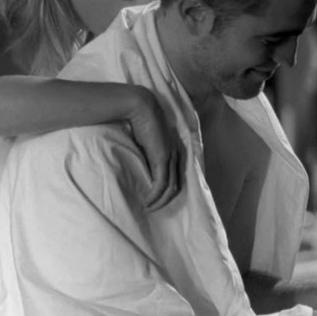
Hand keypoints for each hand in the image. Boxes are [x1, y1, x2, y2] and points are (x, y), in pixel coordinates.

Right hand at [127, 86, 181, 210]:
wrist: (140, 107)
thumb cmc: (140, 120)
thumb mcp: (146, 140)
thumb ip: (148, 152)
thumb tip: (142, 164)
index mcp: (174, 150)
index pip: (177, 176)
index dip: (169, 190)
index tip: (158, 198)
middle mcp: (175, 154)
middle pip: (176, 185)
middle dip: (166, 200)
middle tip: (154, 208)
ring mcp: (170, 157)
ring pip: (170, 187)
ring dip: (160, 201)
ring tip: (150, 207)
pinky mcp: (161, 158)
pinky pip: (161, 183)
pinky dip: (155, 195)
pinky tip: (148, 201)